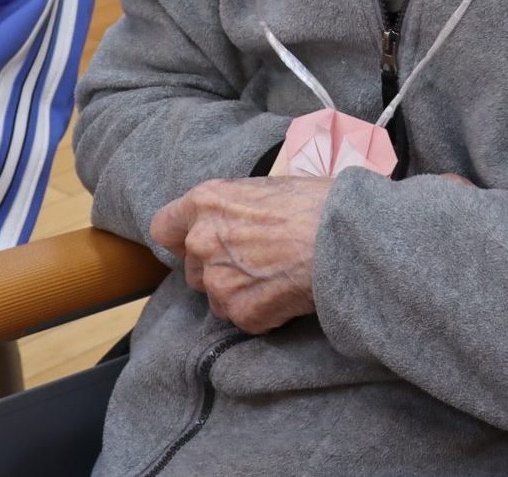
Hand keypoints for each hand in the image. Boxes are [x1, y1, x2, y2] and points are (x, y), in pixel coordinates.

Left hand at [151, 176, 333, 333]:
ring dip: (239, 294)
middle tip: (254, 263)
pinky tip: (286, 295)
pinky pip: (243, 319)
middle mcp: (202, 241)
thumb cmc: (315, 204)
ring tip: (275, 279)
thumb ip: (232, 207)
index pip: (163, 228)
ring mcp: (218, 281)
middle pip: (193, 268)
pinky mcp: (240, 312)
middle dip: (217, 270)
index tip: (195, 244)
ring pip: (216, 298)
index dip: (180, 238)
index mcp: (204, 202)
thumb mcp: (264, 187)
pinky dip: (262, 313)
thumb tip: (231, 219)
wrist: (344, 239)